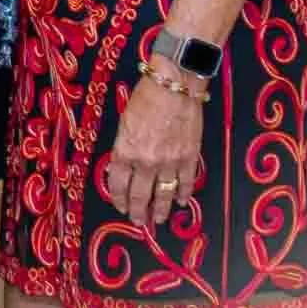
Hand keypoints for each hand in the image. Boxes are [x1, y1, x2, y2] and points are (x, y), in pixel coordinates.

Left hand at [103, 63, 203, 227]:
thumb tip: (124, 166)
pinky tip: (180, 201)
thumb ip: (124, 147)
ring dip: (160, 209)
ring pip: (163, 194)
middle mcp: (146, 162)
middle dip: (138, 211)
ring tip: (157, 219)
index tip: (119, 206)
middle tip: (138, 221)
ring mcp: (170, 162)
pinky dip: (183, 194)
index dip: (118, 198)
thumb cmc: (146, 98)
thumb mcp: (124, 122)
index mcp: (126, 151)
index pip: (117, 183)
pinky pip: (185, 182)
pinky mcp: (189, 158)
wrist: (174, 86)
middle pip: (140, 195)